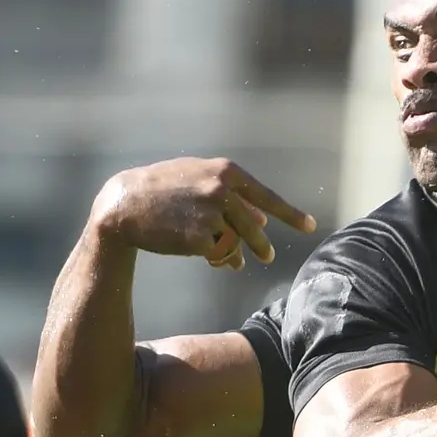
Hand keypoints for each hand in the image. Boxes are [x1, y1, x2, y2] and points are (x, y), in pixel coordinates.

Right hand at [89, 157, 315, 270]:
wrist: (125, 204)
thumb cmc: (161, 189)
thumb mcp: (197, 180)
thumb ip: (231, 195)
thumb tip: (261, 221)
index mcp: (225, 172)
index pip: (266, 196)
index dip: (290, 213)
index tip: (310, 226)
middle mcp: (223, 191)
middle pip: (254, 227)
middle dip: (261, 245)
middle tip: (268, 257)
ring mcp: (212, 214)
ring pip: (235, 243)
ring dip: (236, 255)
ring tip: (239, 263)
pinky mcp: (199, 238)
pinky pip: (217, 254)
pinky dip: (214, 258)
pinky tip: (201, 254)